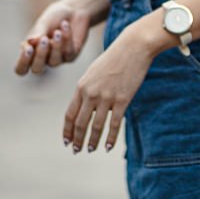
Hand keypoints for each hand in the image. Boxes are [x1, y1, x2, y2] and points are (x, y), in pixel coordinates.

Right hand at [14, 0, 92, 75]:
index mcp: (29, 51)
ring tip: (57, 31)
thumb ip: (37, 33)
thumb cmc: (54, 17)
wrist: (74, 10)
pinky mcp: (70, 56)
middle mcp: (42, 58)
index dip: (23, 63)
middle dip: (40, 55)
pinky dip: (66, 38)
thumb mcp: (44, 22)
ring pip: (53, 62)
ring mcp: (56, 59)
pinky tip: (65, 25)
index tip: (28, 48)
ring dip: (55, 46)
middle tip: (44, 39)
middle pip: (36, 69)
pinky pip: (68, 53)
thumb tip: (29, 42)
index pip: (21, 68)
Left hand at [62, 34, 151, 152]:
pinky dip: (111, 138)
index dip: (67, 130)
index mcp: (81, 86)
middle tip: (76, 151)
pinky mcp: (122, 99)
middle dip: (77, 139)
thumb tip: (85, 110)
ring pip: (96, 126)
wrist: (133, 47)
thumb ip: (87, 90)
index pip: (70, 114)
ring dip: (92, 141)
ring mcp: (107, 97)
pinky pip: (115, 124)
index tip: (66, 142)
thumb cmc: (113, 59)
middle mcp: (91, 93)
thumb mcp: (93, 73)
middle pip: (80, 123)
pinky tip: (108, 147)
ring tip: (91, 150)